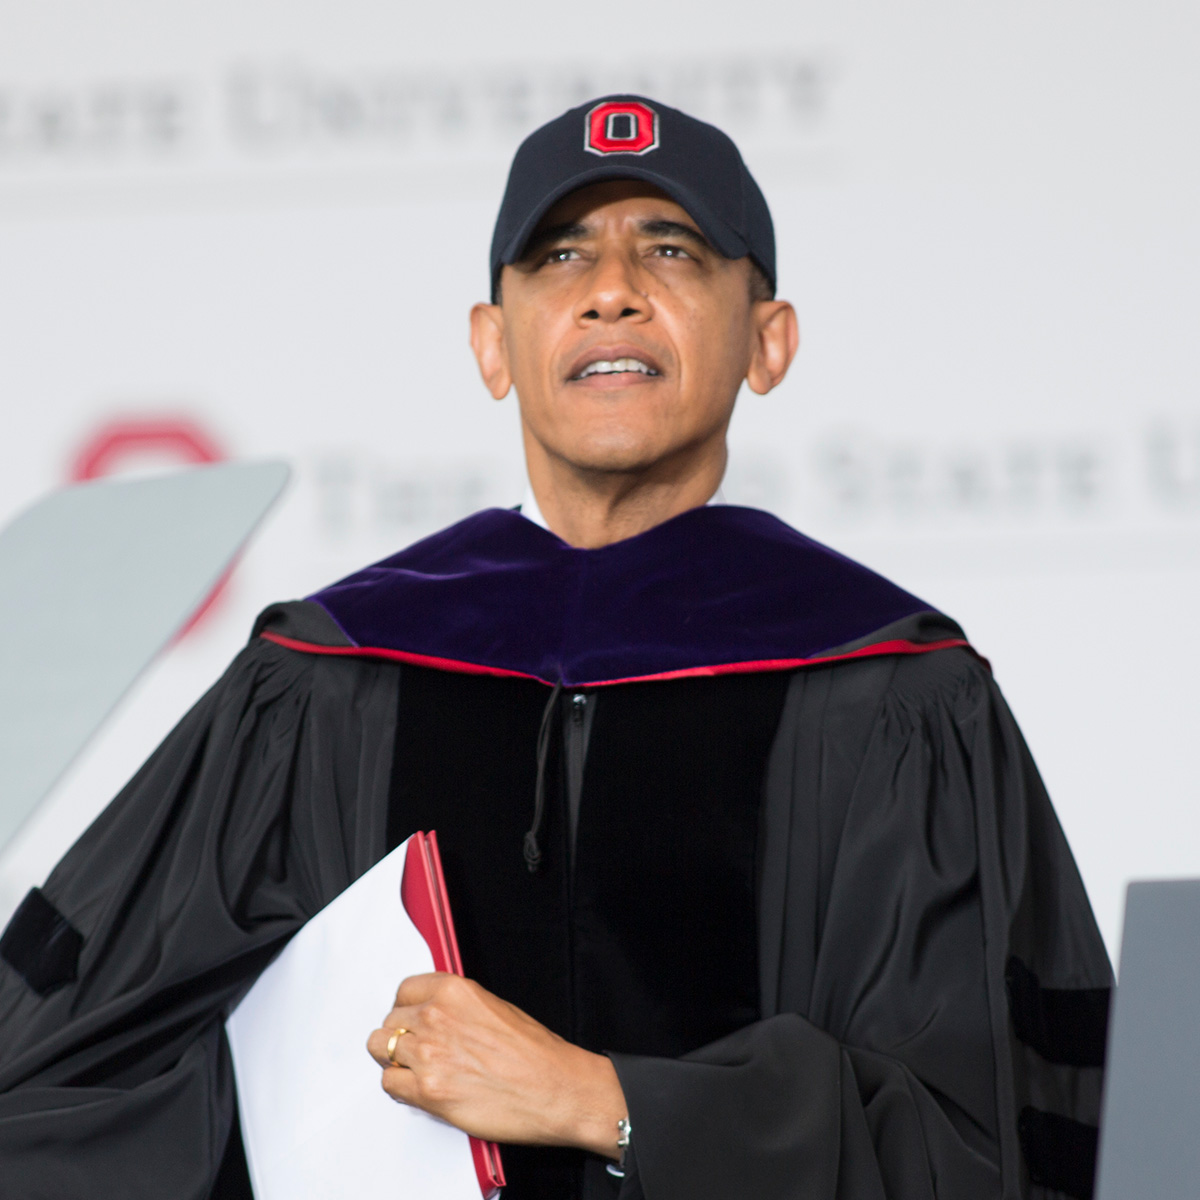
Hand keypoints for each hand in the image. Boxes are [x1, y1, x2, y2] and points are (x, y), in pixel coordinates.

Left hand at [366, 973, 626, 1157]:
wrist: (557, 1089)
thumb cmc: (537, 1054)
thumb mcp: (496, 1007)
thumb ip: (458, 1007)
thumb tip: (436, 1015)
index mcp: (455, 991)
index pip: (405, 990)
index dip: (406, 1008)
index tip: (410, 1019)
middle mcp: (437, 1016)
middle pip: (390, 1021)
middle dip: (401, 1036)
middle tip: (417, 1050)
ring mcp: (429, 1053)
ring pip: (381, 1049)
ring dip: (396, 1060)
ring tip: (415, 1069)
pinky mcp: (428, 1091)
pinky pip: (389, 1084)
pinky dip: (400, 1088)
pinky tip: (419, 1089)